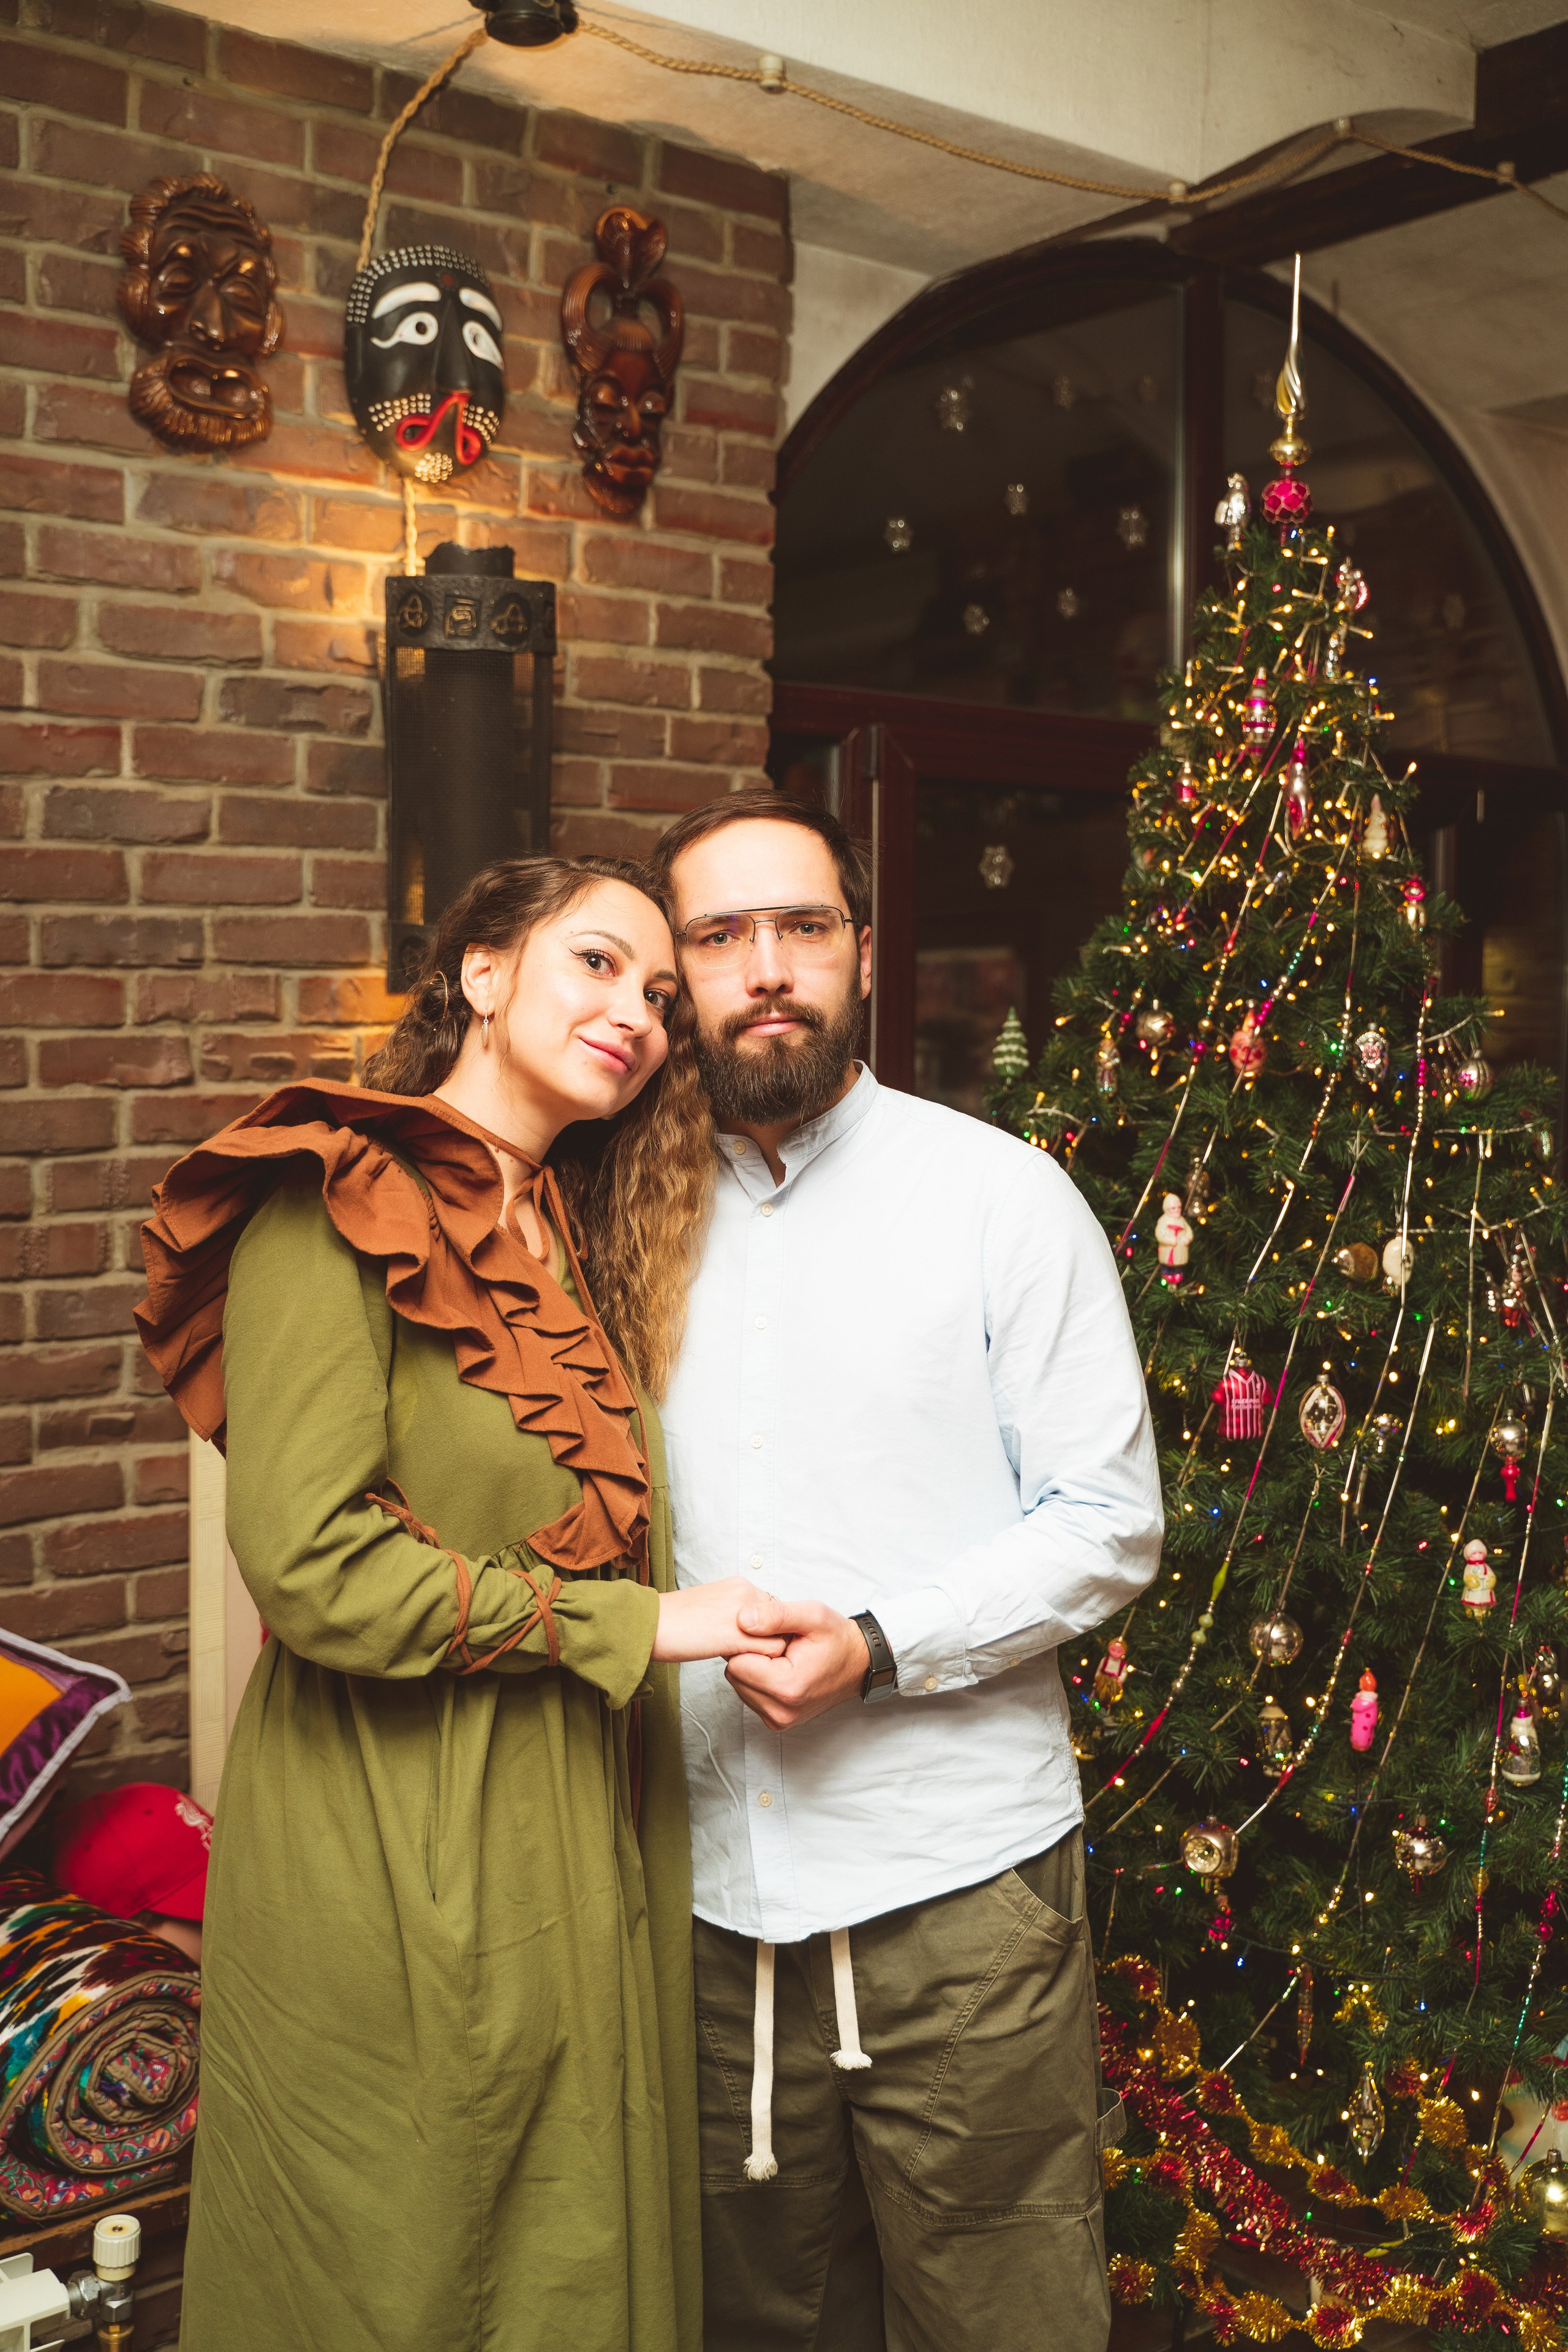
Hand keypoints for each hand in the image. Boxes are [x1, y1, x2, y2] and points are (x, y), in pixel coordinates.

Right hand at [652, 1579, 788, 1663]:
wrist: (648, 1624)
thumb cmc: (673, 1622)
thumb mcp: (711, 1606)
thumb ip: (736, 1613)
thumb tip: (751, 1632)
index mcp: (740, 1585)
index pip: (774, 1610)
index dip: (767, 1630)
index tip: (751, 1643)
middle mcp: (747, 1593)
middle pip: (782, 1623)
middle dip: (770, 1641)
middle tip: (748, 1653)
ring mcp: (744, 1614)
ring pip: (780, 1638)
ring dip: (764, 1654)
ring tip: (739, 1658)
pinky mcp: (737, 1637)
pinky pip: (770, 1653)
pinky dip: (760, 1663)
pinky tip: (737, 1665)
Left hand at [724, 1595, 870, 1729]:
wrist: (857, 1663)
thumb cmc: (837, 1639)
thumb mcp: (812, 1615)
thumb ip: (776, 1615)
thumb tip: (742, 1619)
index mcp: (787, 1688)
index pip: (737, 1662)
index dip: (749, 1642)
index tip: (773, 1636)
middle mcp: (781, 1711)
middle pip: (735, 1675)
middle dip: (750, 1655)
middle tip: (778, 1645)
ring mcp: (779, 1720)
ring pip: (739, 1685)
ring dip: (753, 1668)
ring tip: (781, 1656)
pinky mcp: (776, 1722)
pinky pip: (749, 1695)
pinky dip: (759, 1680)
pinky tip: (780, 1668)